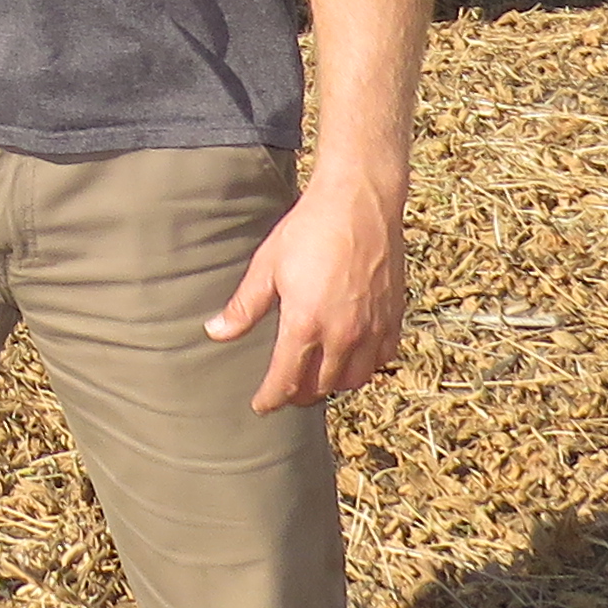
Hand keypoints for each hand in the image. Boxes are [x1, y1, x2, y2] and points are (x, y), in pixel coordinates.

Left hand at [206, 167, 408, 411]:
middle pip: (320, 386)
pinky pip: (381, 358)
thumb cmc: (309, 228)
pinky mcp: (393, 316)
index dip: (271, 398)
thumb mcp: (267, 266)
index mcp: (305, 325)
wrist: (359, 201)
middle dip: (300, 394)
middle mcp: (342, 335)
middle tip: (286, 390)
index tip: (261, 406)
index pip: (285, 381)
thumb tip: (214, 333)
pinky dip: (365, 366)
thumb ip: (244, 307)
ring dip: (333, 384)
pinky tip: (353, 357)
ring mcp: (372, 328)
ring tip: (318, 377)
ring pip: (354, 379)